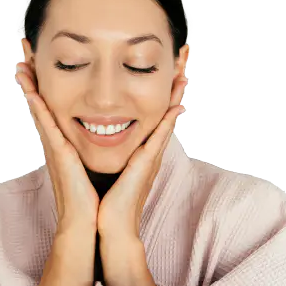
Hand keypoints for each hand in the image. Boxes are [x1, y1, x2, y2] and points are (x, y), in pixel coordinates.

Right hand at [15, 62, 99, 234]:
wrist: (90, 224)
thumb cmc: (95, 200)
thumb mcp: (99, 168)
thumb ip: (100, 152)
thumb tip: (113, 138)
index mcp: (68, 145)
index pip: (56, 109)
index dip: (47, 87)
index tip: (42, 65)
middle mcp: (58, 144)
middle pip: (43, 103)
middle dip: (34, 78)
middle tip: (24, 52)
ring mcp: (56, 148)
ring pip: (40, 109)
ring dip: (30, 85)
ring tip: (21, 61)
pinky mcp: (59, 155)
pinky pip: (46, 125)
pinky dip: (37, 105)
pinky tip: (30, 88)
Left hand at [97, 79, 186, 241]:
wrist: (110, 227)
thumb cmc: (107, 203)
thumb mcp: (108, 171)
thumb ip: (110, 156)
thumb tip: (100, 144)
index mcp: (139, 151)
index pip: (153, 114)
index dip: (162, 92)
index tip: (167, 69)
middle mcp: (149, 151)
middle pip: (165, 110)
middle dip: (174, 84)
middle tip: (183, 58)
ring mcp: (150, 157)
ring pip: (166, 118)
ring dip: (176, 94)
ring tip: (184, 70)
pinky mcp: (146, 165)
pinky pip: (159, 137)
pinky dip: (168, 120)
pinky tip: (177, 103)